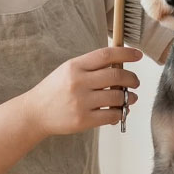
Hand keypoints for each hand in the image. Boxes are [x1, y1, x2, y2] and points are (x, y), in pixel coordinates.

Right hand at [22, 46, 141, 137]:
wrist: (35, 113)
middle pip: (116, 75)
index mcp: (75, 66)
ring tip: (130, 97)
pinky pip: (112, 115)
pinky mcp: (83, 120)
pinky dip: (120, 113)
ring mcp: (81, 102)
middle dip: (131, 78)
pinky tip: (119, 111)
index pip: (106, 55)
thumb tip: (120, 63)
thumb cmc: (55, 90)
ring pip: (117, 97)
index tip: (138, 55)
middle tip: (135, 81)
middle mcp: (78, 82)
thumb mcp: (68, 70)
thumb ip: (91, 66)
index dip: (126, 53)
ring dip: (129, 97)